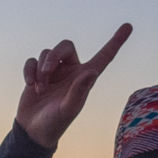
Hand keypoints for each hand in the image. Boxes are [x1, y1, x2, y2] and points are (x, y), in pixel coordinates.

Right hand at [16, 23, 131, 147]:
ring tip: (40, 89)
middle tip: (46, 72)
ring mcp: (54, 72)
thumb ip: (79, 91)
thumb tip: (92, 72)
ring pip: (46, 53)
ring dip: (40, 70)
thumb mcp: (69, 109)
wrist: (33, 130)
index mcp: (85, 77)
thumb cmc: (56, 122)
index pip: (104, 56)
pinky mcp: (36, 73)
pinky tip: (30, 85)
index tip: (129, 26)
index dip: (116, 41)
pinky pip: (32, 61)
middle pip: (64, 46)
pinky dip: (29, 71)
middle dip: (53, 57)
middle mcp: (71, 71)